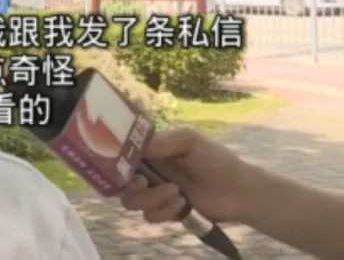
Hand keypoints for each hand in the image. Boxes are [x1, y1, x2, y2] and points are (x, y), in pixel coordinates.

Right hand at [119, 126, 254, 224]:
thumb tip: (137, 147)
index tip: (125, 166)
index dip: (116, 160)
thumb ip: (163, 141)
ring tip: (176, 194)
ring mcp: (154, 191)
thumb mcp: (190, 140)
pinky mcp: (163, 210)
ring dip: (151, 199)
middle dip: (132, 185)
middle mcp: (147, 169)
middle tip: (145, 183)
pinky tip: (182, 205)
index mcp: (150, 149)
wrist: (239, 191)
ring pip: (131, 200)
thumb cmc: (216, 159)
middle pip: (120, 180)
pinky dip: (163, 211)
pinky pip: (148, 215)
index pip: (120, 153)